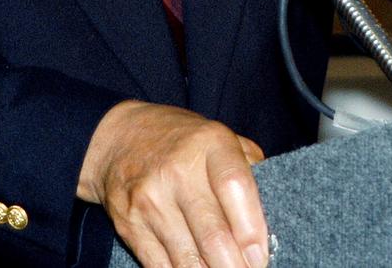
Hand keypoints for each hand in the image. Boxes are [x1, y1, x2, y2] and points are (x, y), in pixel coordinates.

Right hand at [77, 100, 267, 267]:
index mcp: (208, 143)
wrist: (117, 137)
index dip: (253, 228)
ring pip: (189, 261)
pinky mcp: (130, 224)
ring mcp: (150, 199)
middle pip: (214, 236)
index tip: (262, 257)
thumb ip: (249, 166)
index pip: (235, 186)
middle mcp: (177, 170)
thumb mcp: (218, 137)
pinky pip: (161, 267)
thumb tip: (275, 207)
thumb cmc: (180, 142)